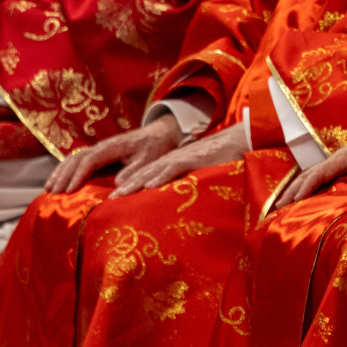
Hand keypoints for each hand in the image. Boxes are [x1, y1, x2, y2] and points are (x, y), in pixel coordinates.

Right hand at [47, 114, 182, 193]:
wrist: (161, 133)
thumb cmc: (155, 148)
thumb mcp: (149, 161)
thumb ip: (133, 172)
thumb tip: (116, 184)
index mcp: (114, 146)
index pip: (90, 159)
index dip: (78, 175)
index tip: (69, 191)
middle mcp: (104, 145)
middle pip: (77, 158)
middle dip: (64, 175)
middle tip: (53, 194)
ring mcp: (101, 148)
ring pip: (74, 157)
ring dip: (61, 172)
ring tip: (49, 189)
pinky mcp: (100, 152)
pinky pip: (78, 159)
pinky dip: (66, 169)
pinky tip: (58, 181)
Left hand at [108, 123, 249, 196]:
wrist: (240, 140)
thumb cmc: (221, 159)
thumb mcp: (198, 174)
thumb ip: (185, 185)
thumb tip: (173, 206)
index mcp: (172, 164)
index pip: (146, 176)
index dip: (129, 187)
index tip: (112, 203)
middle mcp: (173, 160)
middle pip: (144, 173)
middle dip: (125, 187)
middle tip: (106, 202)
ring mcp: (182, 158)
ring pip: (154, 170)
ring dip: (136, 182)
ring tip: (119, 195)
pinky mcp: (194, 159)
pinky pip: (174, 167)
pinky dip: (161, 176)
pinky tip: (149, 186)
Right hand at [274, 139, 346, 211]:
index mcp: (341, 158)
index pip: (320, 173)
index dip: (307, 186)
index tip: (297, 199)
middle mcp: (333, 161)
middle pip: (308, 174)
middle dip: (293, 189)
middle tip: (279, 206)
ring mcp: (332, 165)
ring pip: (309, 176)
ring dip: (294, 189)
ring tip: (281, 205)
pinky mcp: (334, 170)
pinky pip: (316, 179)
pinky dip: (304, 188)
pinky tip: (297, 199)